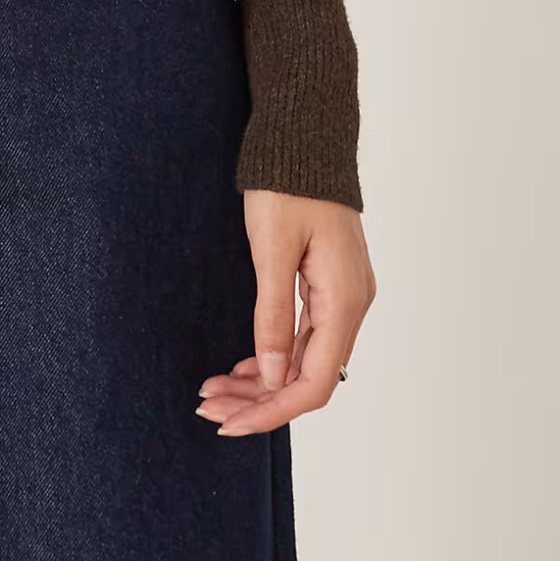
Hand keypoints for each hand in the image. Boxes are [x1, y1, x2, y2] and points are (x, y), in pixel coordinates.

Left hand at [196, 190, 375, 435]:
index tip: (230, 423)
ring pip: (303, 357)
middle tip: (208, 409)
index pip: (314, 382)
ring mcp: (342, 294)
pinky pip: (304, 334)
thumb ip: (272, 314)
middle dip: (259, 400)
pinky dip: (272, 354)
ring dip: (262, 380)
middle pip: (307, 376)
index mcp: (343, 301)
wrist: (304, 137)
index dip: (273, 410)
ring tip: (215, 392)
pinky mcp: (328, 282)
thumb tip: (271, 377)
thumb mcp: (271, 249)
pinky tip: (244, 366)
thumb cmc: (288, 184)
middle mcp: (350, 304)